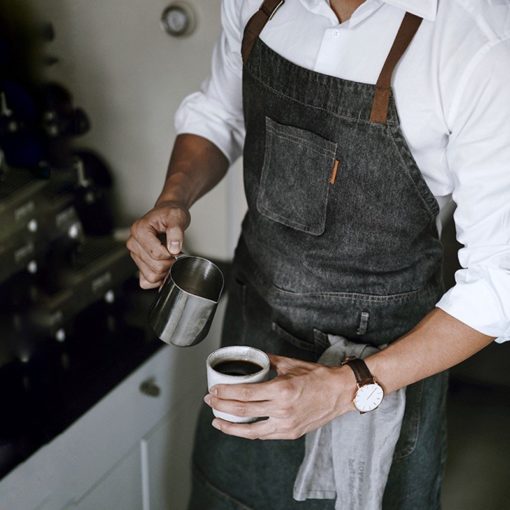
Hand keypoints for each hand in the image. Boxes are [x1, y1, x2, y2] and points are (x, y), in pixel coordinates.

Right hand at [127, 200, 190, 288]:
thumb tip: (173, 248)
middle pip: (154, 267)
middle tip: (176, 253)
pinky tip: (165, 269)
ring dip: (165, 271)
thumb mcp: (177, 217)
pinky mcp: (138, 263)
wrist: (167, 214)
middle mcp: (133, 243)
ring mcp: (135, 254)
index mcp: (139, 231)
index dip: (171, 255)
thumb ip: (176, 231)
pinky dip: (158, 279)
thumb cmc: (170, 214)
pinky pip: (146, 282)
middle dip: (170, 263)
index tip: (176, 247)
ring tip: (170, 258)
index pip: (157, 254)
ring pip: (151, 276)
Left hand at [204, 354, 356, 439]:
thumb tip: (253, 357)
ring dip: (231, 426)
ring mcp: (287, 425)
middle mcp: (282, 410)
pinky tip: (239, 427)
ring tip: (217, 420)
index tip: (214, 390)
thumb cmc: (318, 376)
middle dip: (222, 406)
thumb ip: (268, 361)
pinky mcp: (291, 433)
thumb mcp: (290, 364)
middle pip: (244, 411)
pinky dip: (249, 432)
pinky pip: (264, 434)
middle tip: (210, 400)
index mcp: (282, 390)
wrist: (340, 393)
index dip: (226, 393)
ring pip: (251, 430)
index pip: (245, 393)